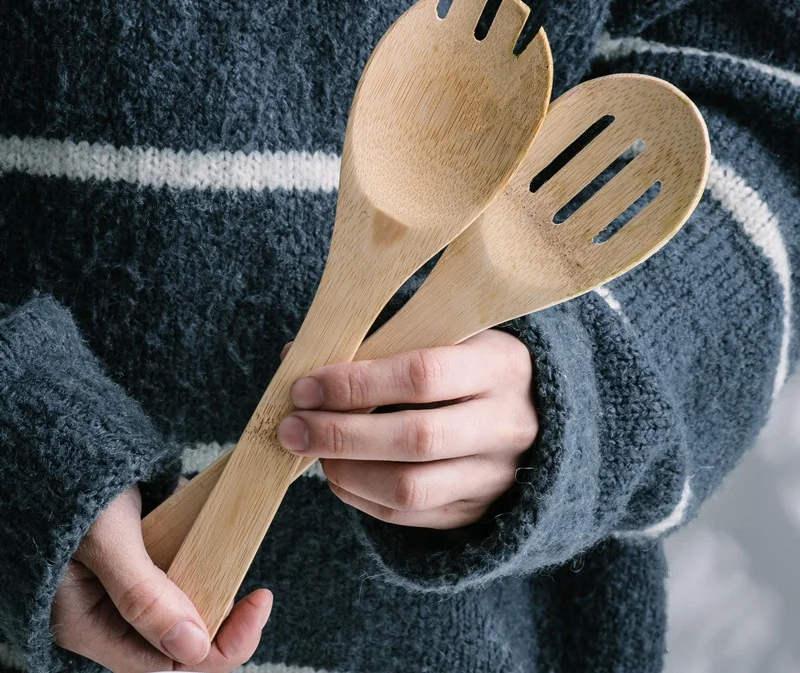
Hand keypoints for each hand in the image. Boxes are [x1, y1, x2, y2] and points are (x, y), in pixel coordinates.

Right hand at [52, 485, 271, 671]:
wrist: (68, 442)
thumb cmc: (72, 487)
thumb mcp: (106, 540)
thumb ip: (143, 595)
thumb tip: (194, 646)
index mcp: (89, 624)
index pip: (164, 663)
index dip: (217, 646)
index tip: (255, 607)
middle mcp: (108, 612)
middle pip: (178, 640)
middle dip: (223, 621)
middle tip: (259, 597)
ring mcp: (125, 584)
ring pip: (183, 607)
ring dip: (216, 591)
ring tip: (239, 564)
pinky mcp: (140, 555)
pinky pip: (180, 570)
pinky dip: (204, 558)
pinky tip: (217, 539)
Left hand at [277, 329, 537, 528]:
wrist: (535, 412)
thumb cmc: (469, 362)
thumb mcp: (444, 336)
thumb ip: (378, 343)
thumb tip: (295, 356)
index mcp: (500, 366)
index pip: (422, 376)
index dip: (357, 384)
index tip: (306, 386)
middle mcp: (505, 424)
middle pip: (416, 437)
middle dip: (341, 434)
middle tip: (291, 428)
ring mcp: (495, 475)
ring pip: (410, 488)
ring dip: (346, 471)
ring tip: (310, 451)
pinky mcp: (476, 510)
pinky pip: (409, 516)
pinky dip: (361, 496)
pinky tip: (337, 473)